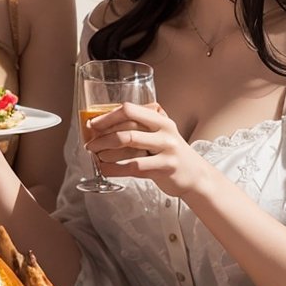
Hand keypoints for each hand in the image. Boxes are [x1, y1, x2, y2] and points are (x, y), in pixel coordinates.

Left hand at [83, 101, 210, 199]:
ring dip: (107, 152)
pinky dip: (115, 168)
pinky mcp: (165, 168)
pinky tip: (105, 169)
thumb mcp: (161, 133)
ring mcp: (166, 150)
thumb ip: (141, 125)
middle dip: (103, 137)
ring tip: (96, 156)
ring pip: (129, 148)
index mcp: (161, 119)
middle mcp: (165, 132)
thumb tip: (104, 124)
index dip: (108, 116)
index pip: (130, 110)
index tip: (93, 124)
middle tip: (90, 143)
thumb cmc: (171, 152)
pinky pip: (134, 167)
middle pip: (127, 129)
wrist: (195, 175)